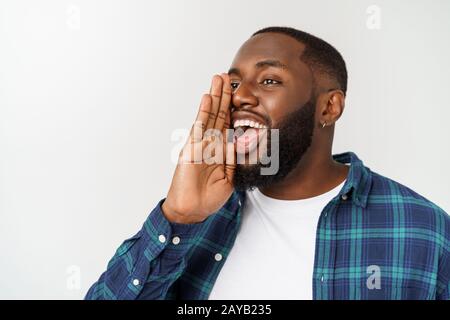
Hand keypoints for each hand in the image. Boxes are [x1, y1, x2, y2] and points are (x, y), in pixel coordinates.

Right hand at [162, 74, 235, 223]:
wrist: (193, 210)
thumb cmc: (209, 197)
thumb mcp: (229, 178)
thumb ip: (234, 160)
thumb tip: (242, 141)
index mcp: (219, 149)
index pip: (227, 123)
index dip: (231, 108)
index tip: (238, 92)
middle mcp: (209, 143)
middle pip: (218, 114)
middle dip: (223, 95)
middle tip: (226, 76)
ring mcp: (199, 144)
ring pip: (208, 116)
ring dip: (214, 97)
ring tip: (218, 79)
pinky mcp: (190, 149)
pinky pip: (198, 129)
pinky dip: (203, 113)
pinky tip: (207, 99)